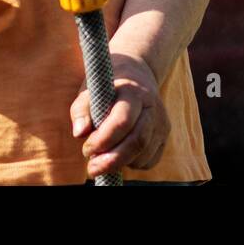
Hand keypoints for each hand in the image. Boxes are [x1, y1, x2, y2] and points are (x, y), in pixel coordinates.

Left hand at [70, 52, 170, 177]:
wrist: (136, 76)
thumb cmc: (107, 87)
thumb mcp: (90, 91)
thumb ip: (81, 110)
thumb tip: (79, 133)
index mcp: (134, 93)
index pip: (123, 121)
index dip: (103, 140)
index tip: (86, 149)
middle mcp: (153, 107)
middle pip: (138, 142)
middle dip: (112, 161)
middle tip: (91, 168)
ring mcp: (162, 122)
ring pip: (143, 155)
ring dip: (120, 163)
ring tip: (103, 156)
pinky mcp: (164, 136)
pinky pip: (149, 161)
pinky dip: (132, 164)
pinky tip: (120, 152)